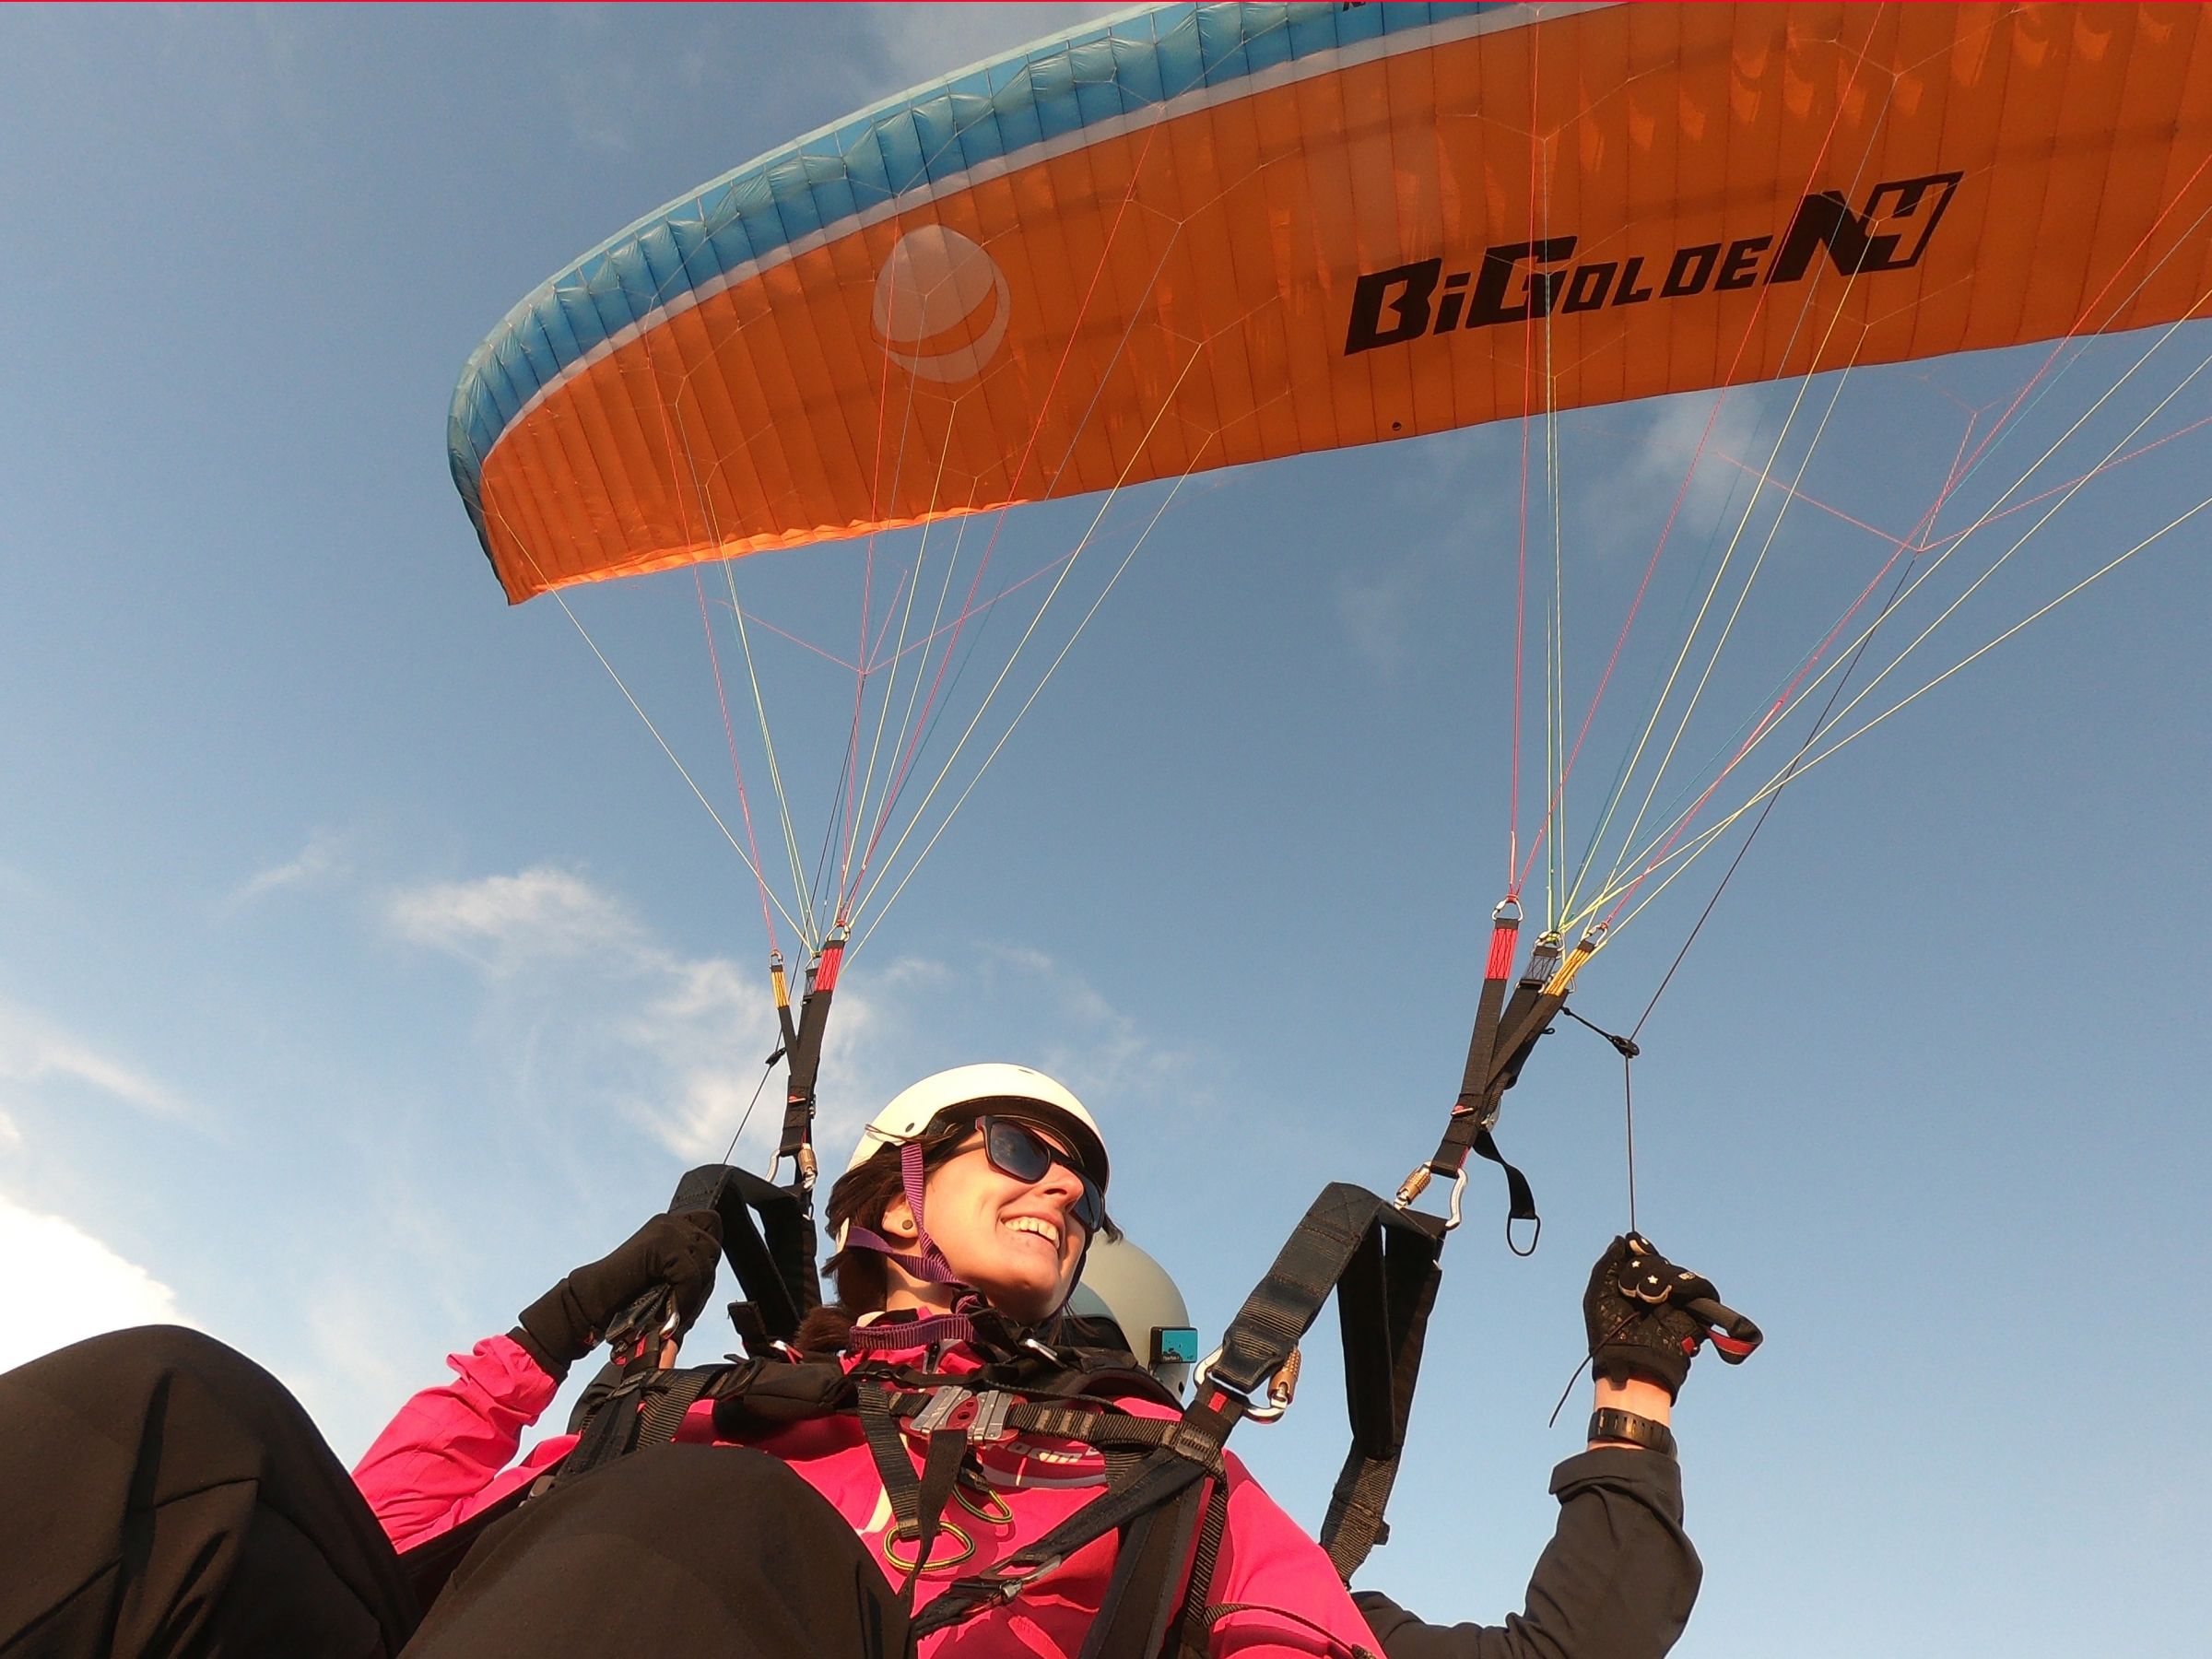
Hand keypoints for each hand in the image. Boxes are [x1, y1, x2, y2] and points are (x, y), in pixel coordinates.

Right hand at [513, 1210, 722, 1375]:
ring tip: (672, 1311)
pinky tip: (668, 1310)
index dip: (708, 1257)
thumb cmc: (628, 1300)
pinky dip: (685, 1296)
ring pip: (705, 1260)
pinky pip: (691, 1272)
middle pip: (713, 1247)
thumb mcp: (670, 1286)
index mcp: (673, 1226)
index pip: (713, 1225)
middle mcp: (671, 1222)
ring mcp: (666, 1229)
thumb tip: (713, 1285)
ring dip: (693, 1293)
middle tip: (679, 1305)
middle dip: (702, 1281)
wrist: (592, 1304)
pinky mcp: (660, 1243)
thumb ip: (693, 1282)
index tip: (691, 1285)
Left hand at [1581, 1232, 1724, 1399]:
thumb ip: (1608, 1264)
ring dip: (1658, 1278)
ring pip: (1677, 1271)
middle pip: (1658, 1260)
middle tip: (1629, 1290)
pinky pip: (1701, 1287)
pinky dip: (1686, 1284)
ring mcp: (1677, 1301)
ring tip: (1646, 1298)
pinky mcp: (1697, 1312)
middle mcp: (1656, 1290)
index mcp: (1633, 1284)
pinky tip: (1669, 1293)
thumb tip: (1623, 1239)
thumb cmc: (1610, 1335)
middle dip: (1642, 1268)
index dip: (1640, 1246)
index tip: (1633, 1245)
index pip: (1644, 1254)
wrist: (1630, 1363)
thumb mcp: (1598, 1294)